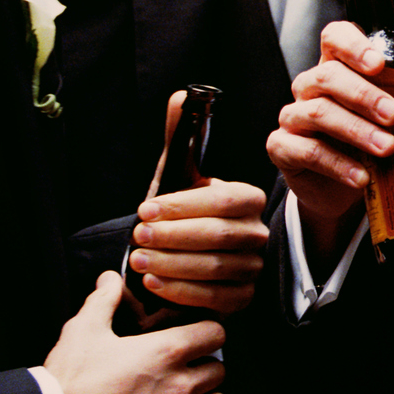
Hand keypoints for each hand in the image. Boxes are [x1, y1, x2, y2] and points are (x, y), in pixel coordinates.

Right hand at [44, 273, 227, 393]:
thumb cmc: (69, 382)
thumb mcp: (84, 331)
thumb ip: (104, 300)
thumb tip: (110, 279)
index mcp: (167, 351)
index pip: (216, 333)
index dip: (206, 332)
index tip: (194, 337)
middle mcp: (180, 385)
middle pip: (220, 370)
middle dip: (205, 366)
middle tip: (184, 369)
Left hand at [127, 89, 269, 317]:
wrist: (176, 259)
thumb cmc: (176, 217)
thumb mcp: (176, 176)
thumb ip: (180, 136)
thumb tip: (183, 95)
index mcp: (245, 198)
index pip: (223, 200)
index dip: (183, 205)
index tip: (146, 208)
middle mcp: (256, 232)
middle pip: (219, 235)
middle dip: (172, 236)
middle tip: (138, 235)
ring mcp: (252, 267)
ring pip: (216, 268)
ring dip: (172, 264)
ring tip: (139, 261)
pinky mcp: (243, 298)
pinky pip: (217, 299)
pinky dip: (182, 291)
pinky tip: (155, 282)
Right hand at [268, 21, 393, 259]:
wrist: (343, 183)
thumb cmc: (368, 131)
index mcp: (336, 66)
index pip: (334, 38)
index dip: (353, 46)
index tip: (378, 63)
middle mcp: (310, 86)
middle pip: (328, 76)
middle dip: (364, 95)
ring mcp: (293, 116)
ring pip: (318, 113)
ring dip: (356, 131)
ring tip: (388, 149)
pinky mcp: (283, 148)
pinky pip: (307, 151)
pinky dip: (337, 164)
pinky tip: (362, 176)